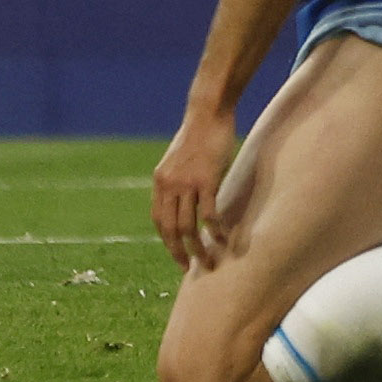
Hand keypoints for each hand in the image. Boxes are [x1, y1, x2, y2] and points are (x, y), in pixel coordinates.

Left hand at [152, 108, 237, 271]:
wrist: (208, 113)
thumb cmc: (199, 134)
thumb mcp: (179, 160)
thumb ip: (178, 180)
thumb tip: (185, 198)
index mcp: (160, 182)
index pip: (159, 221)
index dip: (167, 241)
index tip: (178, 254)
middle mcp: (169, 186)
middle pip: (170, 229)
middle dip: (179, 252)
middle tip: (189, 269)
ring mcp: (187, 183)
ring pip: (188, 226)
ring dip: (198, 247)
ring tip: (209, 260)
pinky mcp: (207, 179)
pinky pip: (209, 212)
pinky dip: (214, 229)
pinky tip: (222, 239)